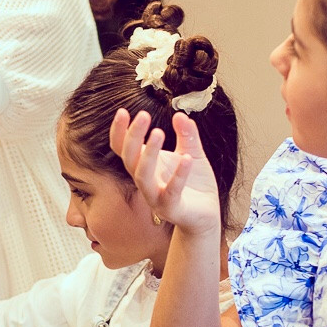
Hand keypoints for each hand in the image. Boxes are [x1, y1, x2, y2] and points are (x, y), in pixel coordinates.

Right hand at [111, 109, 221, 234]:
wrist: (206, 215)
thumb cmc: (195, 185)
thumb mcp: (192, 153)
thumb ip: (187, 135)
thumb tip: (180, 115)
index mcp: (146, 166)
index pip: (123, 148)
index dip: (119, 131)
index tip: (122, 111)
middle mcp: (145, 181)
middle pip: (129, 158)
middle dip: (133, 136)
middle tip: (143, 115)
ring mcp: (155, 196)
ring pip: (143, 175)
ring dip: (148, 154)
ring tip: (157, 132)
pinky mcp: (171, 208)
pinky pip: (171, 191)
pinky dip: (178, 175)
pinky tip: (186, 158)